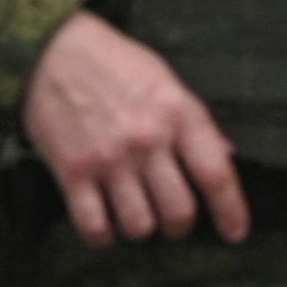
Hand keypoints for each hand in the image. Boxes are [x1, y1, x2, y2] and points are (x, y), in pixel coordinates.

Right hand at [21, 10, 250, 245]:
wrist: (52, 51)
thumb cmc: (115, 66)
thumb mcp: (166, 82)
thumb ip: (195, 123)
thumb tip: (226, 156)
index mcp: (178, 114)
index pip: (216, 175)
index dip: (231, 211)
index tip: (234, 233)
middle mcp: (147, 139)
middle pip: (179, 212)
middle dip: (179, 226)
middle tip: (171, 218)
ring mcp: (108, 157)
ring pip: (139, 227)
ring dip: (140, 229)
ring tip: (135, 213)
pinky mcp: (72, 171)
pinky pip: (95, 227)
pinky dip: (103, 235)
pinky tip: (104, 221)